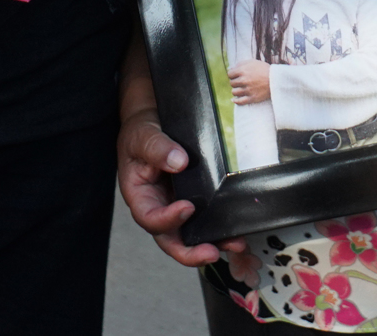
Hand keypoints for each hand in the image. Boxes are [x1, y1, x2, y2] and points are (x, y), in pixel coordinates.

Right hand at [116, 106, 243, 267]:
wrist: (152, 123)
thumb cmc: (140, 133)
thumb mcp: (143, 136)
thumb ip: (157, 148)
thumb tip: (178, 161)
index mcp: (139, 196)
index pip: (149, 217)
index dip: (167, 219)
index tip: (187, 208)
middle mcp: (158, 207)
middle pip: (170, 239)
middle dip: (190, 251)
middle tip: (211, 253)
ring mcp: (176, 206)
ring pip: (191, 235)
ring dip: (213, 243)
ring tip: (235, 243)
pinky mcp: (194, 201)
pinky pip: (205, 221)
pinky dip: (220, 230)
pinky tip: (236, 231)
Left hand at [228, 60, 270, 104]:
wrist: (276, 79)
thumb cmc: (264, 69)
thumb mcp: (252, 62)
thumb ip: (240, 64)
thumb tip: (229, 68)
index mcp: (243, 71)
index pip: (230, 74)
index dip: (233, 74)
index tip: (237, 75)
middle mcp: (244, 80)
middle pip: (232, 83)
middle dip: (235, 82)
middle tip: (241, 82)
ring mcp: (247, 90)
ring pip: (234, 92)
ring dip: (236, 90)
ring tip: (241, 89)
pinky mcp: (252, 98)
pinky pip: (239, 102)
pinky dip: (236, 101)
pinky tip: (234, 99)